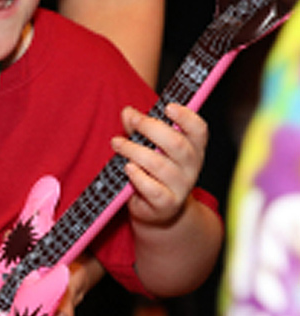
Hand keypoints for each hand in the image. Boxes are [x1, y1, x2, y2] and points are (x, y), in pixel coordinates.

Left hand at [111, 103, 207, 225]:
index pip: (199, 129)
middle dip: (150, 128)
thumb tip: (128, 112)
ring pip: (159, 165)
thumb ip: (138, 127)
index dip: (186, 117)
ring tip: (117, 143)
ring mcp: (182, 186)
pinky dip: (138, 176)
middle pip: (176, 143)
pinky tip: (127, 168)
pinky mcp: (168, 203)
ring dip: (134, 151)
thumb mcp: (149, 145)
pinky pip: (153, 189)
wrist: (157, 208)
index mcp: (193, 147)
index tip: (167, 107)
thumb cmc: (153, 170)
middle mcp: (192, 166)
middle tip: (132, 120)